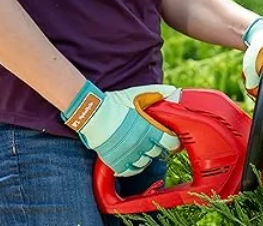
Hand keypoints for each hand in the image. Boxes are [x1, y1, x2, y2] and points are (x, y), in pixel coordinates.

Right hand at [61, 81, 180, 176]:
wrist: (90, 113)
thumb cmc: (113, 104)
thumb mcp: (135, 95)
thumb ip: (155, 94)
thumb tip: (173, 91)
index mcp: (149, 130)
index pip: (171, 143)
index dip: (171, 141)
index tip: (168, 138)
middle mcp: (141, 145)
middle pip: (157, 152)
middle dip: (154, 146)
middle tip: (147, 138)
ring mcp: (128, 155)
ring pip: (144, 163)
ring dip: (142, 156)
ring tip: (136, 147)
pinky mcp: (116, 162)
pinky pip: (129, 171)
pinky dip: (130, 166)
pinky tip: (127, 157)